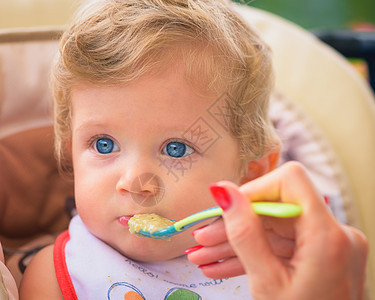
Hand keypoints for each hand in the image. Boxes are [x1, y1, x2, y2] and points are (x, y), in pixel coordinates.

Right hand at [186, 162, 367, 299]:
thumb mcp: (266, 282)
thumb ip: (244, 233)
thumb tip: (224, 192)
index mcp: (328, 236)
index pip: (290, 181)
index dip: (255, 190)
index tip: (226, 207)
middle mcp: (335, 234)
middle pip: (275, 210)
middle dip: (234, 225)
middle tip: (202, 239)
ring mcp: (328, 245)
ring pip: (273, 230)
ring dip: (237, 243)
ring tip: (204, 257)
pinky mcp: (319, 255)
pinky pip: (280, 246)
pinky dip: (253, 254)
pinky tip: (222, 265)